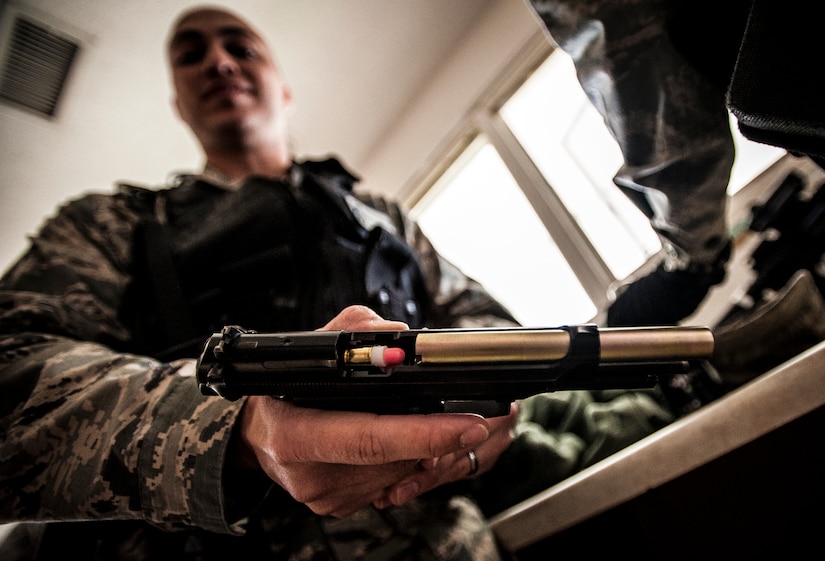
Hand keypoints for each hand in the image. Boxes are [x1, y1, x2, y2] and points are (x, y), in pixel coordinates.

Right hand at [234, 305, 516, 516]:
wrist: (258, 433)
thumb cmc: (283, 388)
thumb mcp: (312, 348)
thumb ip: (358, 332)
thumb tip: (402, 336)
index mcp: (295, 435)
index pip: (372, 438)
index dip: (425, 433)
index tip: (470, 424)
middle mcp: (309, 475)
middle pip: (395, 458)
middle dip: (430, 436)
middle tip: (459, 415)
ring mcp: (324, 497)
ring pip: (399, 472)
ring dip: (416, 448)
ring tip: (405, 421)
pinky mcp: (337, 507)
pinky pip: (388, 483)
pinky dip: (400, 459)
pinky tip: (389, 442)